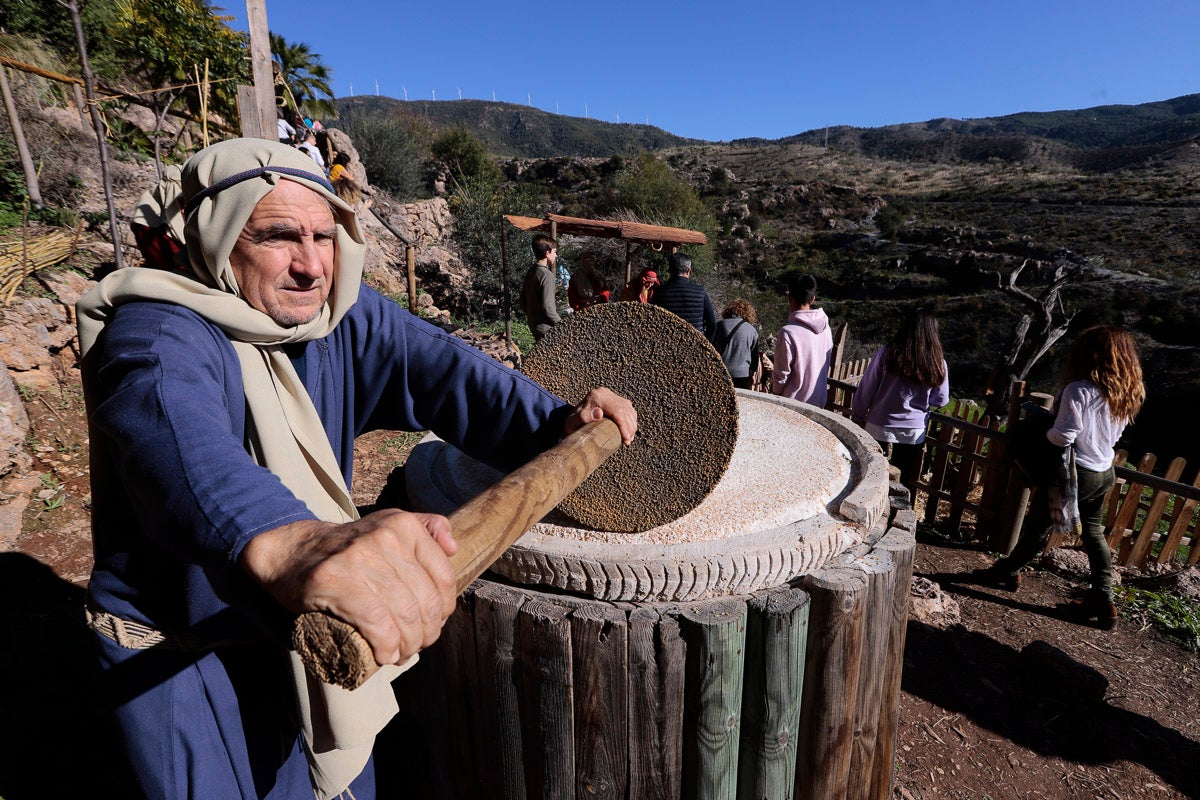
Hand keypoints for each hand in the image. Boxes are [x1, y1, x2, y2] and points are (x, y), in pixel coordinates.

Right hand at [240, 509, 457, 665]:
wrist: (293, 551)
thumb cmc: (348, 548)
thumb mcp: (388, 524)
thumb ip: (426, 527)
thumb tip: (454, 547)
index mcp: (403, 526)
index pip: (443, 576)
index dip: (443, 610)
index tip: (432, 624)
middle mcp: (386, 538)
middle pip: (425, 601)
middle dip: (426, 633)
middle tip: (415, 645)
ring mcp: (361, 559)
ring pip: (405, 615)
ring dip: (407, 645)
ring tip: (399, 653)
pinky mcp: (337, 583)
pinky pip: (378, 623)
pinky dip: (386, 646)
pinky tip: (384, 655)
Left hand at [564, 386, 636, 444]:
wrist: (571, 421)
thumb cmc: (571, 424)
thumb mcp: (572, 422)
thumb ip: (583, 417)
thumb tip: (598, 413)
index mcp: (596, 396)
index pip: (617, 410)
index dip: (624, 425)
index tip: (626, 438)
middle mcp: (604, 393)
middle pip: (625, 409)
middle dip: (629, 427)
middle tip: (627, 441)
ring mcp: (610, 395)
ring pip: (628, 409)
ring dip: (631, 425)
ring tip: (628, 439)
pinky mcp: (614, 400)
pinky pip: (628, 409)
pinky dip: (630, 420)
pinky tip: (628, 431)